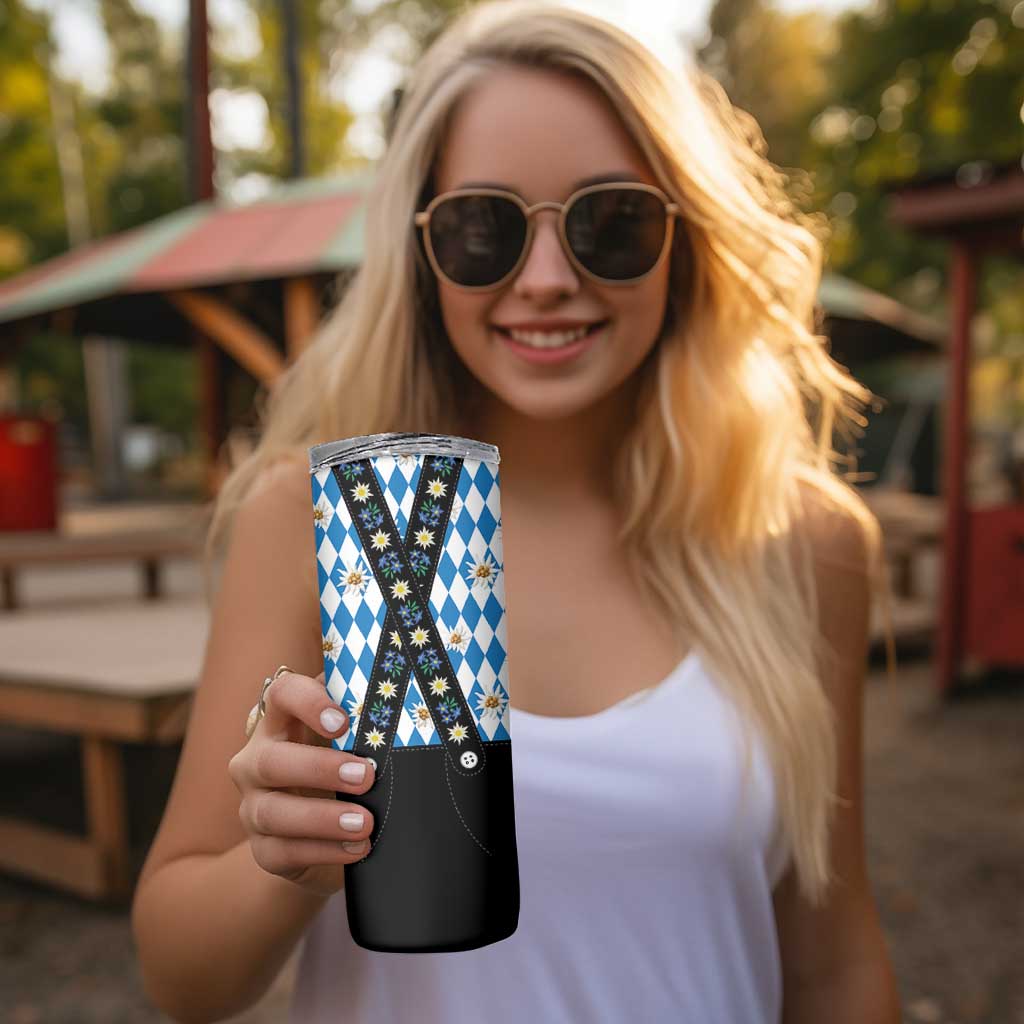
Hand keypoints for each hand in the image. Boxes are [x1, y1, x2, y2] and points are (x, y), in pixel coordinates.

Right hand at [228, 669, 375, 895]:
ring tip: (365, 822)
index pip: (281, 694)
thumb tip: (411, 696)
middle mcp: (257, 761)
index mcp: (281, 722)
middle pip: (272, 760)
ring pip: (273, 812)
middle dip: (319, 768)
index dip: (307, 702)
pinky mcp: (263, 850)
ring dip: (322, 818)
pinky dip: (324, 851)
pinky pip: (283, 852)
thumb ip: (367, 716)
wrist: (328, 834)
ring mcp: (254, 807)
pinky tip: (357, 848)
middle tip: (367, 776)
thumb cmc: (345, 769)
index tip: (343, 722)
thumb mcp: (354, 740)